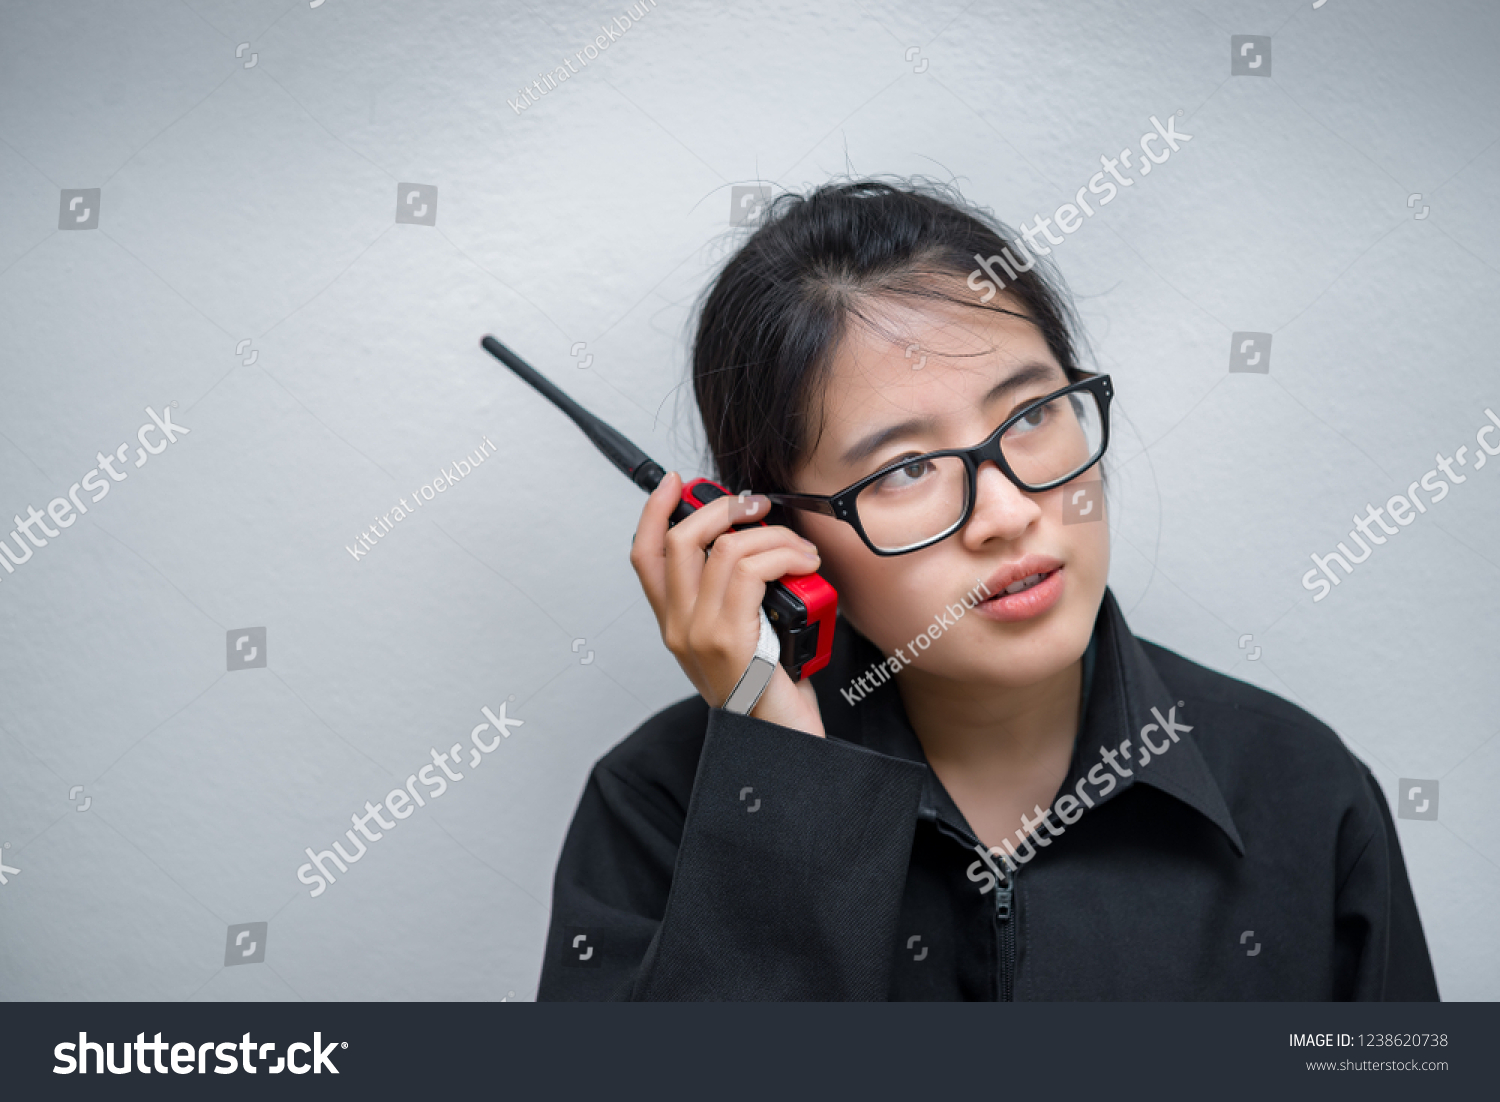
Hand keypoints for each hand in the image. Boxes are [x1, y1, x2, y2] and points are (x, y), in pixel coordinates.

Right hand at [629, 472, 826, 737]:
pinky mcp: (728, 640)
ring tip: (801, 550)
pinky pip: (750, 571)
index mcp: (676, 623)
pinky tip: (804, 565)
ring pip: (725, 549)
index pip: (646, 556)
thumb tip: (754, 538)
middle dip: (723, 507)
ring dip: (773, 535)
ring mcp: (699, 634)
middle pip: (681, 540)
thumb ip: (735, 593)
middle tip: (758, 506)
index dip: (654, 511)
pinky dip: (784, 555)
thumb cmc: (770, 690)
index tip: (676, 482)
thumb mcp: (746, 633)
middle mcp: (678, 627)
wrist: (780, 742)